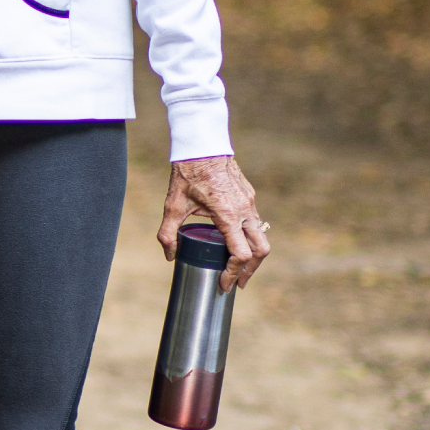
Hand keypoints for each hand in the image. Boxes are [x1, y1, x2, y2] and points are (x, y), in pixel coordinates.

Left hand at [159, 155, 268, 291]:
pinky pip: (256, 223)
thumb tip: (169, 256)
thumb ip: (168, 233)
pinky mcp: (250, 196)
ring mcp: (250, 202)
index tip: (225, 284)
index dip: (234, 273)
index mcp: (228, 215)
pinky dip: (250, 239)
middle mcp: (245, 210)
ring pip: (261, 237)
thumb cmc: (187, 174)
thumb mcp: (173, 206)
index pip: (241, 254)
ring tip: (238, 268)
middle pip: (261, 250)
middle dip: (251, 271)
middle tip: (238, 284)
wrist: (202, 145)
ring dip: (253, 256)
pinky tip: (236, 243)